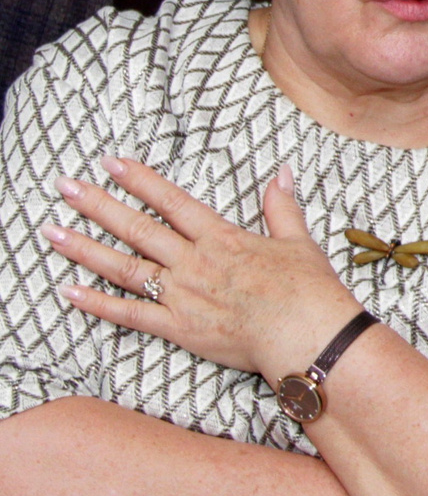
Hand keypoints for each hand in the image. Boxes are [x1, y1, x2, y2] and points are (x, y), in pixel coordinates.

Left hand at [44, 157, 363, 386]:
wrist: (305, 332)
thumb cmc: (307, 290)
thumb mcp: (298, 241)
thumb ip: (281, 207)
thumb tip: (282, 172)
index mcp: (221, 238)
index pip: (172, 202)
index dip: (140, 180)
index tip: (112, 163)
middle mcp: (194, 262)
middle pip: (137, 229)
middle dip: (98, 205)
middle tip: (66, 187)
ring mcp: (181, 295)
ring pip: (124, 267)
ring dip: (85, 249)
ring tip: (52, 232)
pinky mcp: (178, 327)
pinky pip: (129, 314)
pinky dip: (97, 303)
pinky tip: (69, 291)